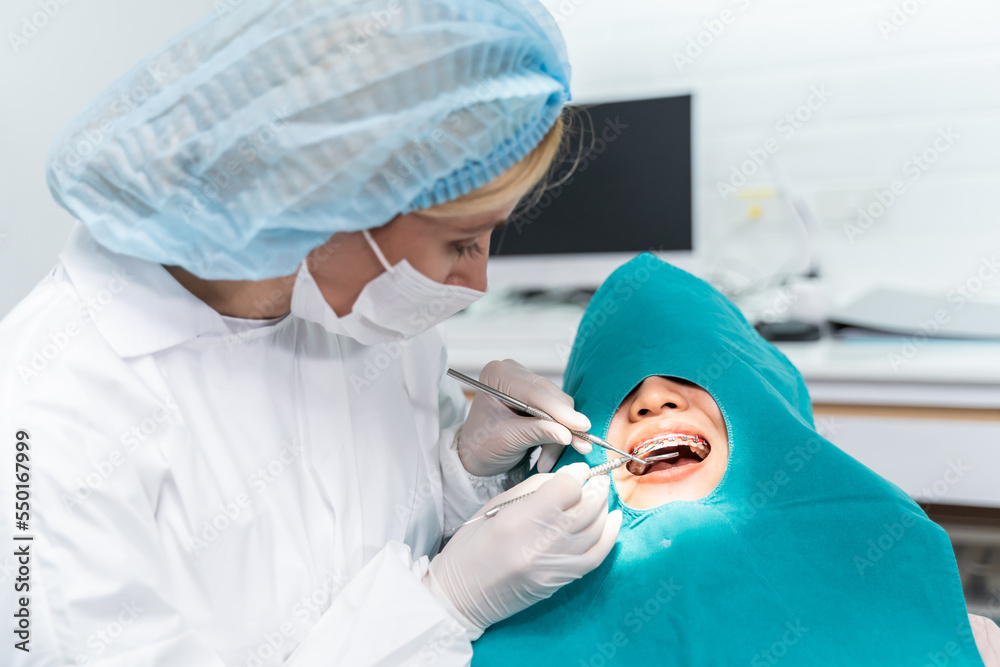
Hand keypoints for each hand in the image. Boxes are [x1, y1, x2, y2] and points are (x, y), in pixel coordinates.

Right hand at [425, 463, 621, 638]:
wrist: (459, 596)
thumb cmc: (470, 548)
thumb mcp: (493, 507)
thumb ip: (532, 489)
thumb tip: (566, 478)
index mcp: (518, 519)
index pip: (566, 488)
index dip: (576, 474)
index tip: (577, 470)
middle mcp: (540, 542)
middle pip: (587, 506)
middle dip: (597, 487)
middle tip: (598, 478)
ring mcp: (554, 565)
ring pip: (595, 528)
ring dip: (603, 506)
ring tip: (601, 494)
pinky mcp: (560, 581)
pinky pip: (597, 556)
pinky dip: (609, 535)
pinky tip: (612, 518)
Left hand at [458, 359, 592, 475]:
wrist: (475, 455)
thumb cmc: (481, 445)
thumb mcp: (507, 439)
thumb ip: (537, 432)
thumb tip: (567, 433)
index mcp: (498, 375)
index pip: (535, 392)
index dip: (559, 410)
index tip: (581, 425)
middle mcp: (514, 373)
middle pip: (552, 396)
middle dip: (564, 426)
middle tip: (579, 448)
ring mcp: (527, 384)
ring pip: (559, 407)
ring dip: (560, 435)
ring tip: (546, 461)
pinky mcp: (538, 398)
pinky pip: (558, 413)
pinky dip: (558, 435)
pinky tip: (548, 454)